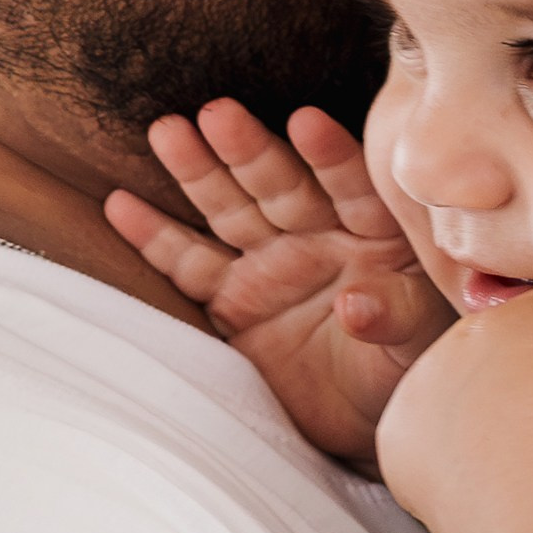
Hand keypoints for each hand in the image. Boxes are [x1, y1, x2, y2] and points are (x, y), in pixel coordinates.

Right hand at [105, 102, 449, 462]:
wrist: (354, 418)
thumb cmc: (395, 371)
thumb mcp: (411, 348)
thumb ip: (394, 316)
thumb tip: (358, 305)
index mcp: (372, 234)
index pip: (352, 187)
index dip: (330, 156)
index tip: (306, 124)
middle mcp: (316, 234)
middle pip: (279, 185)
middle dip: (248, 150)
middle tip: (218, 114)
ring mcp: (267, 261)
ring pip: (229, 208)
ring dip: (197, 171)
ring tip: (167, 131)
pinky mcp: (229, 296)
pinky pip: (188, 264)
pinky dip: (155, 237)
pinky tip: (121, 204)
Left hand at [374, 282, 532, 532]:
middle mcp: (490, 322)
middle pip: (502, 351)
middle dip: (522, 391)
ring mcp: (437, 369)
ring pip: (458, 396)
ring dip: (481, 428)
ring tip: (523, 477)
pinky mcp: (401, 423)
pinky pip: (420, 446)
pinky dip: (445, 472)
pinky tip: (483, 495)